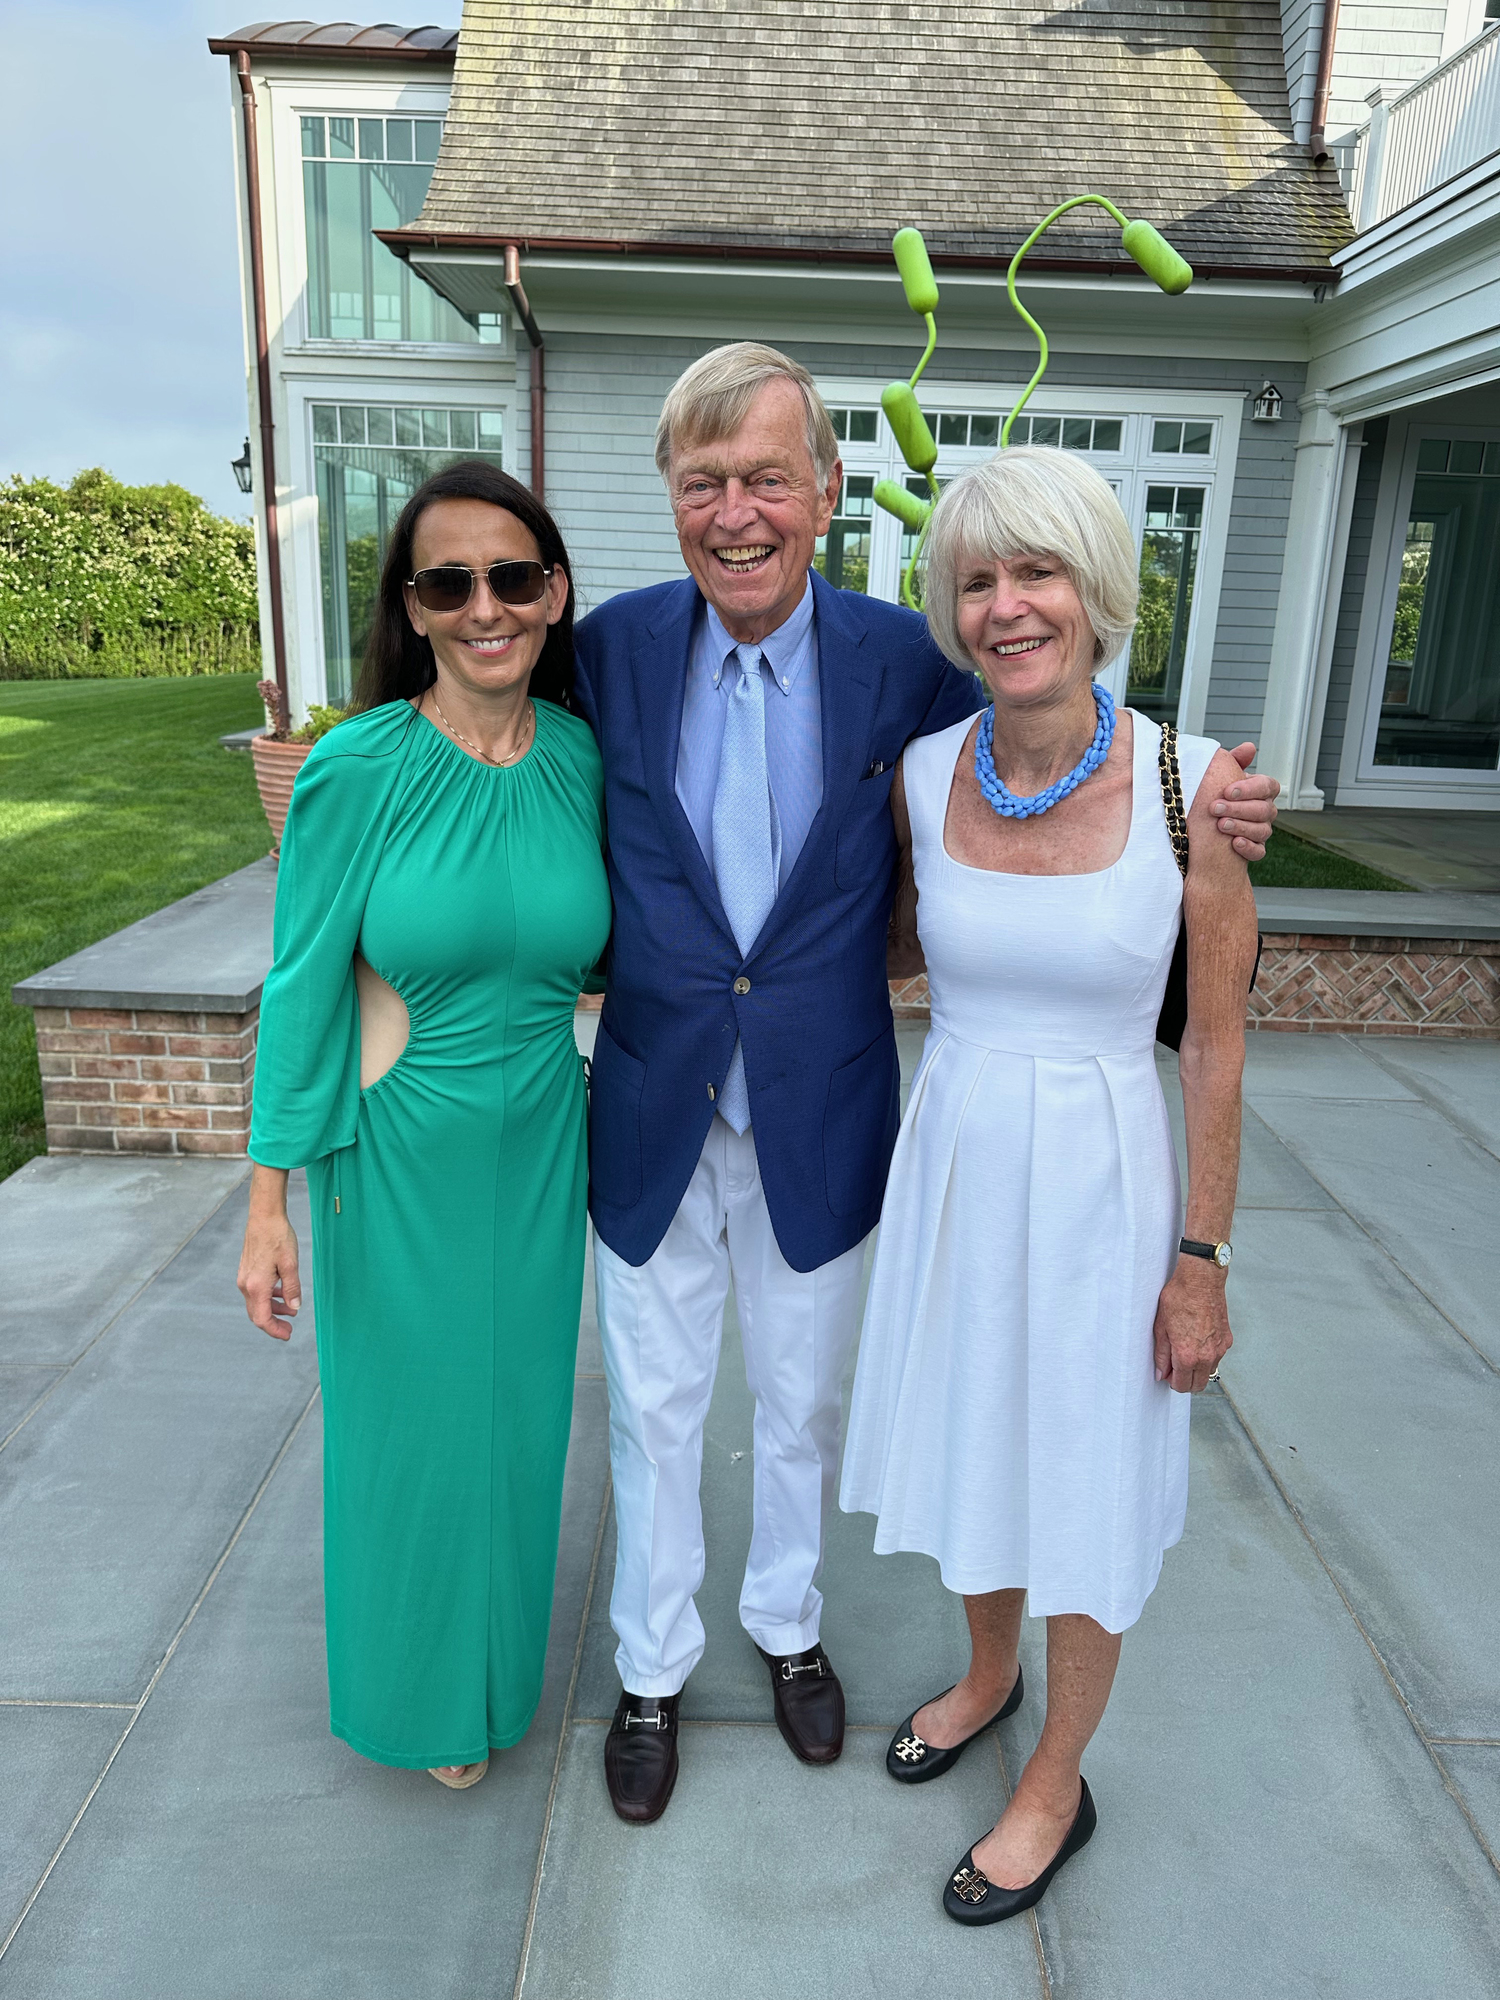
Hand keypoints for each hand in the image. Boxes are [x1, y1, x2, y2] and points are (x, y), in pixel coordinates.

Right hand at [237, 1168, 300, 1341]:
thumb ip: (292, 1289)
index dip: (274, 1330)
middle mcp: (246, 1285)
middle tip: (289, 1329)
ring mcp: (244, 1278)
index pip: (262, 1319)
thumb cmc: (278, 1237)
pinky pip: (256, 1292)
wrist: (264, 1216)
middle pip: (257, 1314)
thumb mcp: (291, 1264)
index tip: (287, 1335)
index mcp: (256, 1286)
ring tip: (291, 1311)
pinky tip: (282, 1293)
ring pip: (257, 1303)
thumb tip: (294, 1308)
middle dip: (273, 1324)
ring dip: (273, 1309)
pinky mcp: (246, 1271)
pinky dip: (269, 1297)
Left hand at [1152, 1257, 1232, 1392]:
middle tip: (1175, 1366)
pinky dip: (1208, 1356)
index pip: (1182, 1385)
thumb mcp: (1161, 1327)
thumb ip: (1162, 1354)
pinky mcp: (1227, 1340)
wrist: (1201, 1281)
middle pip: (1198, 1385)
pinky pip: (1217, 1357)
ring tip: (1186, 1350)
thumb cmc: (1179, 1298)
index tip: (1168, 1373)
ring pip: (1208, 1372)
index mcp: (1187, 1355)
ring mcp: (1219, 1349)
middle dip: (1185, 1381)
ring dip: (1197, 1369)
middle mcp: (1207, 1356)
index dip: (1172, 1382)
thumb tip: (1162, 1372)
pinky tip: (1198, 1340)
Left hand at [1211, 743, 1278, 862]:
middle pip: (1263, 809)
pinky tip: (1234, 843)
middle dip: (1238, 808)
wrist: (1205, 823)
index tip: (1227, 791)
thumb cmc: (1217, 794)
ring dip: (1240, 827)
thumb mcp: (1223, 775)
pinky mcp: (1255, 849)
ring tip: (1220, 825)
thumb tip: (1249, 748)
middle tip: (1214, 808)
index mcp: (1262, 791)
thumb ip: (1235, 761)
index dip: (1249, 789)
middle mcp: (1266, 811)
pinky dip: (1248, 848)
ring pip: (1262, 830)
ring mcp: (1262, 831)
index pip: (1267, 786)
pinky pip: (1259, 852)